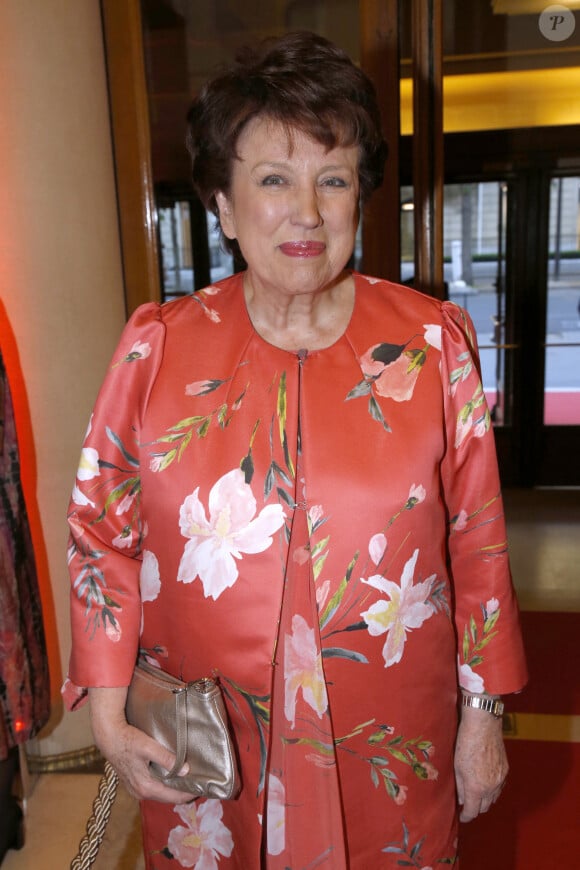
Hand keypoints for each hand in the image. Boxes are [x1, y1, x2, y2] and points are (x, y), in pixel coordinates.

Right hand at [89, 686, 193, 803]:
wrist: (108, 737)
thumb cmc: (128, 740)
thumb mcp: (148, 747)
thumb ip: (167, 759)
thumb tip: (185, 770)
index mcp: (146, 787)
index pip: (174, 797)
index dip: (189, 793)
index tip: (203, 786)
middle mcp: (140, 793)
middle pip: (168, 798)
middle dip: (183, 792)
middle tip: (198, 782)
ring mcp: (135, 790)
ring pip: (160, 794)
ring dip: (173, 789)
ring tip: (187, 779)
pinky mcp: (133, 783)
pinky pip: (153, 789)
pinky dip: (164, 785)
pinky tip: (171, 775)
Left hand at [454, 702, 507, 821]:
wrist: (483, 724)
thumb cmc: (465, 742)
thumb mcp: (456, 766)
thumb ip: (459, 786)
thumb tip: (462, 800)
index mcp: (477, 787)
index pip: (472, 811)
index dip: (466, 816)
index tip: (461, 816)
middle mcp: (491, 787)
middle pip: (484, 808)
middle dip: (475, 808)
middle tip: (466, 803)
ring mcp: (500, 779)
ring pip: (493, 798)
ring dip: (484, 799)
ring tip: (474, 792)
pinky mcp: (505, 770)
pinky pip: (499, 787)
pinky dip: (492, 789)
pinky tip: (484, 781)